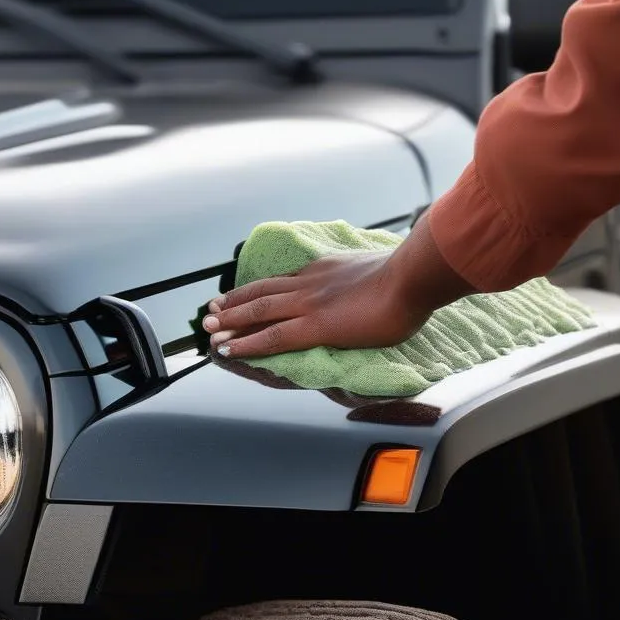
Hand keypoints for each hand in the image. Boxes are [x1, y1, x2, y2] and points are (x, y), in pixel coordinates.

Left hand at [203, 213, 476, 358]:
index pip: (285, 280)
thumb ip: (366, 281)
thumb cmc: (408, 278)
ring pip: (258, 311)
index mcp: (326, 270)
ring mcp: (309, 304)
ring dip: (230, 320)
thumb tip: (375, 286)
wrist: (410, 277)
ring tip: (209, 328)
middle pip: (263, 291)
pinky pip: (271, 336)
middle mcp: (310, 283)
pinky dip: (246, 343)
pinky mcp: (314, 326)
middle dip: (234, 301)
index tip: (244, 293)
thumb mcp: (380, 272)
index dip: (261, 288)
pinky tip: (228, 349)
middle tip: (211, 308)